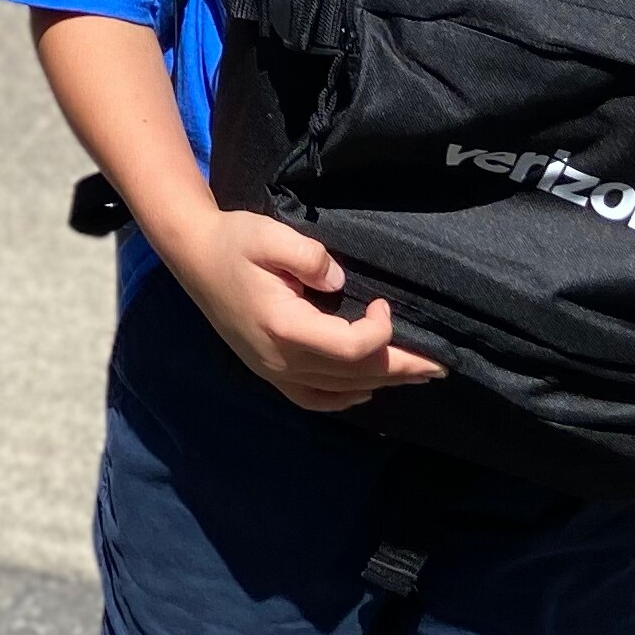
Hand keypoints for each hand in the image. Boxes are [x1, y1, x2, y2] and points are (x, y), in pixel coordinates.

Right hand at [160, 205, 444, 412]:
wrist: (193, 257)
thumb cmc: (234, 241)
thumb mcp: (270, 234)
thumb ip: (308, 257)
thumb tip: (340, 282)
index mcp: (283, 327)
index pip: (349, 348)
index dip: (379, 331)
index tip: (382, 302)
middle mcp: (280, 360)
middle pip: (352, 376)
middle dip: (400, 369)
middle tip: (440, 365)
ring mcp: (273, 371)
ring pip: (339, 391)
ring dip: (380, 383)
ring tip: (417, 376)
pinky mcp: (268, 371)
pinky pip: (313, 399)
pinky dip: (344, 399)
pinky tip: (365, 391)